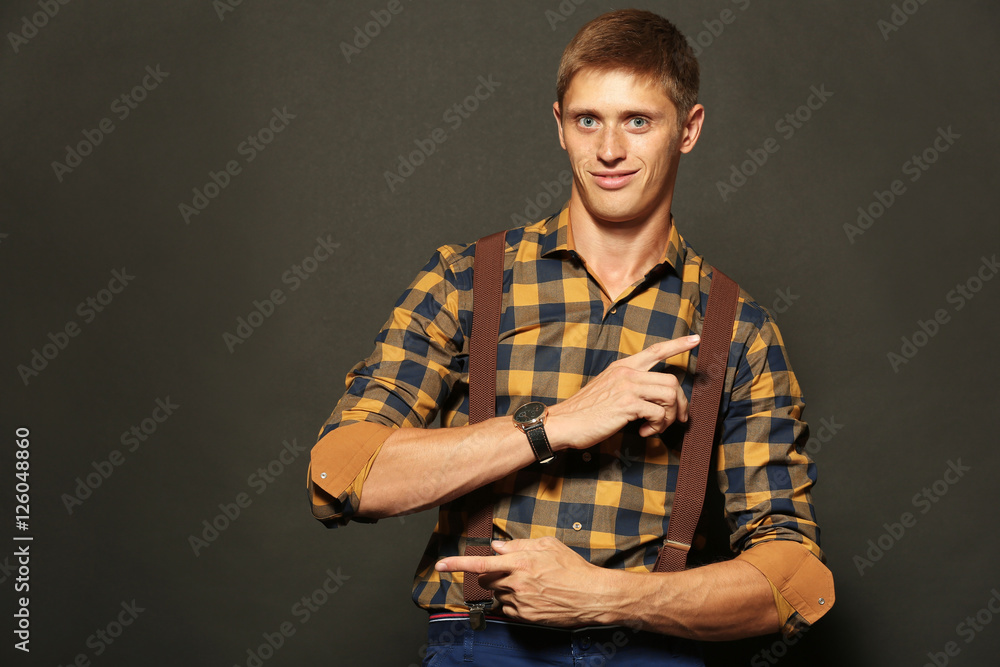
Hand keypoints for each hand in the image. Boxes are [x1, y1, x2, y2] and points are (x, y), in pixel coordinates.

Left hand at [435, 537, 613, 626]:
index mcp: (519, 561)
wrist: (591, 596)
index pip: (480, 563)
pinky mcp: (524, 617)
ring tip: (531, 584)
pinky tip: (531, 596)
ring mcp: (519, 602)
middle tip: (512, 570)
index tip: (440, 565)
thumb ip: (519, 544)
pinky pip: (507, 609)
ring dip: (505, 588)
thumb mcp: (548, 545)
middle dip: (491, 573)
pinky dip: (512, 602)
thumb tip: (497, 545)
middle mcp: (515, 582)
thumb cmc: (573, 567)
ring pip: (497, 593)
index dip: (456, 564)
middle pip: (486, 579)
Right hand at [545, 335, 699, 449]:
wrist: (563, 422)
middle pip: (672, 380)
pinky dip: (657, 427)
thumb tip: (654, 399)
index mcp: (622, 367)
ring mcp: (627, 387)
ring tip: (656, 428)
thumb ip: (629, 387)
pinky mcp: (627, 404)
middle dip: (681, 403)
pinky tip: (644, 432)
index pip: (655, 350)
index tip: (696, 339)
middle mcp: (627, 373)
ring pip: (670, 395)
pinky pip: (659, 413)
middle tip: (677, 419)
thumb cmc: (585, 411)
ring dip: (670, 417)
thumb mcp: (607, 389)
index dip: (677, 345)